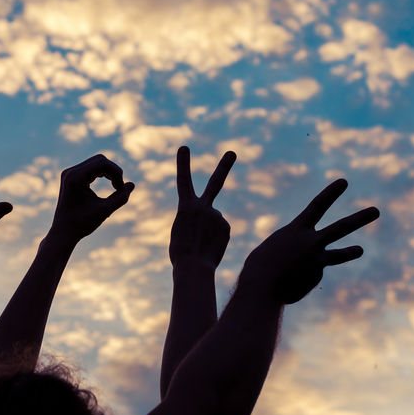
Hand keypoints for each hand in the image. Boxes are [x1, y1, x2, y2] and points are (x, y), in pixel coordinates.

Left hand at [48, 154, 134, 243]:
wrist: (63, 232)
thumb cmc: (82, 224)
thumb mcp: (105, 211)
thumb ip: (121, 197)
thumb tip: (132, 184)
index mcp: (76, 177)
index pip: (102, 163)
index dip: (116, 173)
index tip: (121, 189)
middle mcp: (71, 172)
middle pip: (100, 160)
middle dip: (113, 171)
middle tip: (119, 188)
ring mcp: (70, 173)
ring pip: (96, 163)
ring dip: (109, 172)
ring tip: (116, 187)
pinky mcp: (71, 177)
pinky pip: (91, 169)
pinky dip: (102, 174)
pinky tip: (110, 184)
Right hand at [169, 147, 234, 269]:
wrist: (193, 267)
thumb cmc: (181, 254)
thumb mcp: (180, 231)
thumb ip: (194, 219)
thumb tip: (212, 218)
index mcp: (185, 207)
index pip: (183, 181)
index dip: (183, 164)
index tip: (184, 147)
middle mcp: (203, 207)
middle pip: (215, 182)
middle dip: (224, 166)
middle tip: (232, 152)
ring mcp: (217, 216)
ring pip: (214, 220)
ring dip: (209, 231)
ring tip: (202, 245)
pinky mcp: (227, 227)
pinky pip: (221, 231)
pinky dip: (216, 239)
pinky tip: (210, 248)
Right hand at [241, 179, 379, 303]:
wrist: (262, 287)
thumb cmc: (260, 266)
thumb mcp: (274, 249)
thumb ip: (293, 250)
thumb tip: (310, 265)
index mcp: (296, 230)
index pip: (317, 206)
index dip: (331, 193)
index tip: (344, 182)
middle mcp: (311, 242)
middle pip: (341, 228)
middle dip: (360, 219)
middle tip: (376, 211)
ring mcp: (317, 261)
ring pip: (339, 255)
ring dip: (351, 252)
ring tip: (360, 250)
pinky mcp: (316, 277)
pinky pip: (307, 275)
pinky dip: (297, 278)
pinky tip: (287, 282)